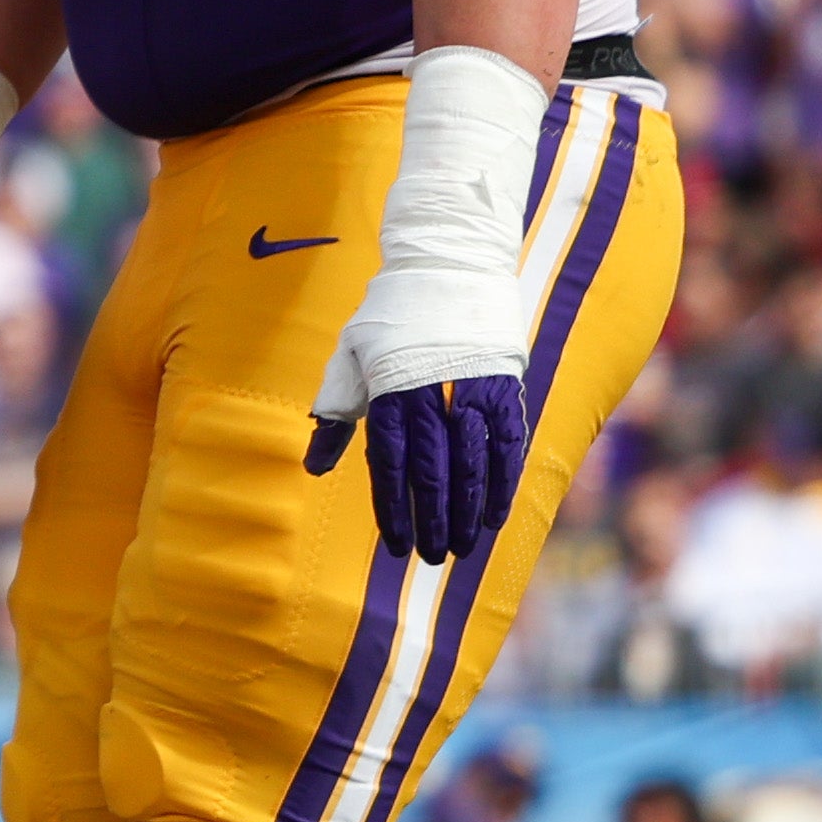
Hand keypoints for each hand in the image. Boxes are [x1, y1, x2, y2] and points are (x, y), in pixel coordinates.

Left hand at [303, 45, 543, 564]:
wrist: (446, 263)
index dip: (392, 506)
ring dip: (466, 511)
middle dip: (430, 518)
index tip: (393, 541)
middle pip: (432, 471)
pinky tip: (494, 515)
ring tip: (459, 547)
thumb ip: (335, 413)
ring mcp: (472, 389)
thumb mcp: (350, 356)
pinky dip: (502, 482)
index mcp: (389, 389)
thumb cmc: (390, 317)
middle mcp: (431, 393)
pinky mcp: (504, 385)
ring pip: (471, 464)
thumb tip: (314, 467)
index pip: (389, 462)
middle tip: (428, 557)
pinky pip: (507, 444)